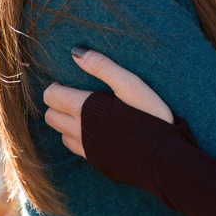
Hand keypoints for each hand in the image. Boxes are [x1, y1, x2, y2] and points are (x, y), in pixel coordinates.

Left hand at [44, 47, 173, 156]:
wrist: (164, 158)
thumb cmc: (150, 116)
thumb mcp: (130, 85)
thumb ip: (102, 66)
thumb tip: (76, 52)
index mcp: (83, 110)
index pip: (51, 97)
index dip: (57, 87)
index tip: (70, 84)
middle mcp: (78, 132)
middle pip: (50, 117)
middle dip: (58, 105)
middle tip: (78, 98)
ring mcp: (86, 150)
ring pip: (62, 135)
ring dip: (68, 124)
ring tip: (89, 115)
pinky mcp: (96, 163)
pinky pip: (77, 150)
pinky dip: (80, 139)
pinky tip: (100, 133)